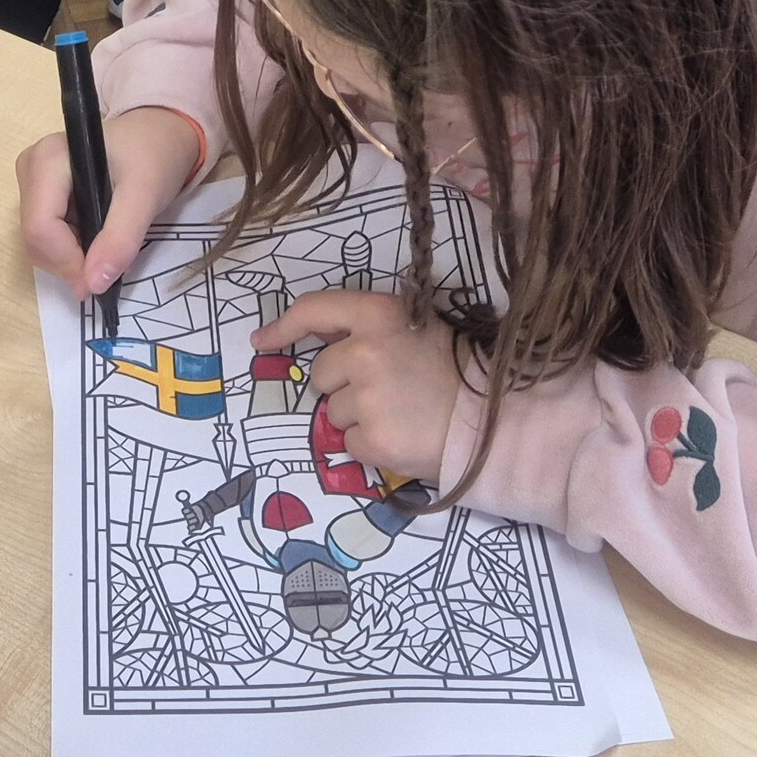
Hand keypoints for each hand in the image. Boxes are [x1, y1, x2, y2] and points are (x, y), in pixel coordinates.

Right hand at [18, 107, 202, 300]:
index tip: (99, 280)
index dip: (67, 261)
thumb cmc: (152, 156)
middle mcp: (31, 168)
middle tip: (109, 266)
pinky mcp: (39, 195)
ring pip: (37, 242)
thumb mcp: (145, 194)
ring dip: (70, 259)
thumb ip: (120, 238)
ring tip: (106, 246)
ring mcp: (32, 182)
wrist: (155, 136)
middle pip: (35, 237)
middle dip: (69, 262)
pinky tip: (96, 238)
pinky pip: (45, 237)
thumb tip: (94, 283)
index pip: (40, 226)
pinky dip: (69, 250)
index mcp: (49, 158)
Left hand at [257, 291, 460, 480]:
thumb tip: (321, 341)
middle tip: (388, 390)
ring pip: (335, 413)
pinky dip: (371, 446)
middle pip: (321, 373)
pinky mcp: (372, 439)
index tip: (263, 343)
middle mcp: (365, 350)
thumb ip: (369, 329)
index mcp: (377, 314)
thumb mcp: (413, 328)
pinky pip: (350, 445)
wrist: (494, 419)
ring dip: (359, 418)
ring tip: (401, 414)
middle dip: (344, 385)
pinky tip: (402, 437)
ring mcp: (367, 397)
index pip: (312, 310)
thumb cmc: (454, 371)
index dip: (283, 327)